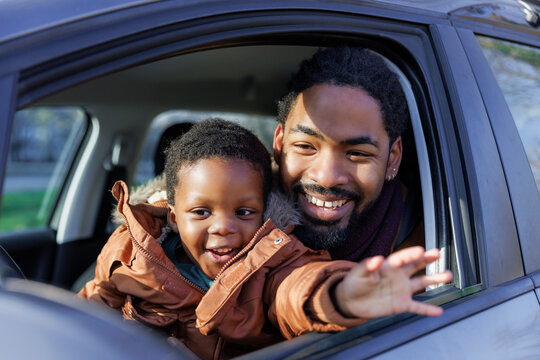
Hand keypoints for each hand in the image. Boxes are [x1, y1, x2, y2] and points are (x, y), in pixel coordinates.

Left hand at [335, 246, 451, 318]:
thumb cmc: (354, 283)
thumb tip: (377, 259)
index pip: (401, 258)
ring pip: (421, 283)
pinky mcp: (401, 304)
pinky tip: (439, 311)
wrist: (351, 301)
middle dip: (426, 259)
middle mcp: (398, 276)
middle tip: (438, 253)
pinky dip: (427, 309)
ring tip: (448, 275)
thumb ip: (367, 266)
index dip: (410, 254)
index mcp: (387, 266)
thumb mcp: (357, 273)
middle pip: (415, 266)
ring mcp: (401, 290)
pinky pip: (417, 307)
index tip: (421, 250)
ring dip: (434, 279)